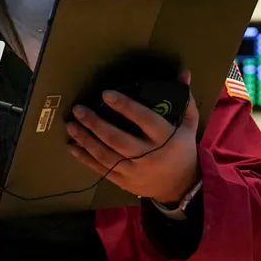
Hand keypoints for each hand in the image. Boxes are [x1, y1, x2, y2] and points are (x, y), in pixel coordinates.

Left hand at [66, 70, 199, 204]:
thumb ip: (185, 100)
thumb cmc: (182, 149)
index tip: (105, 94)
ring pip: (106, 155)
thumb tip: (184, 73)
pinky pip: (101, 170)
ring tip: (71, 125)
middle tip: (79, 109)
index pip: (144, 119)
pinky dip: (85, 158)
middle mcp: (149, 155)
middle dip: (95, 123)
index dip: (125, 106)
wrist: (181, 187)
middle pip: (117, 139)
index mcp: (166, 138)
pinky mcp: (124, 182)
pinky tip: (72, 146)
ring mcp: (134, 171)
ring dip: (86, 139)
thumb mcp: (189, 125)